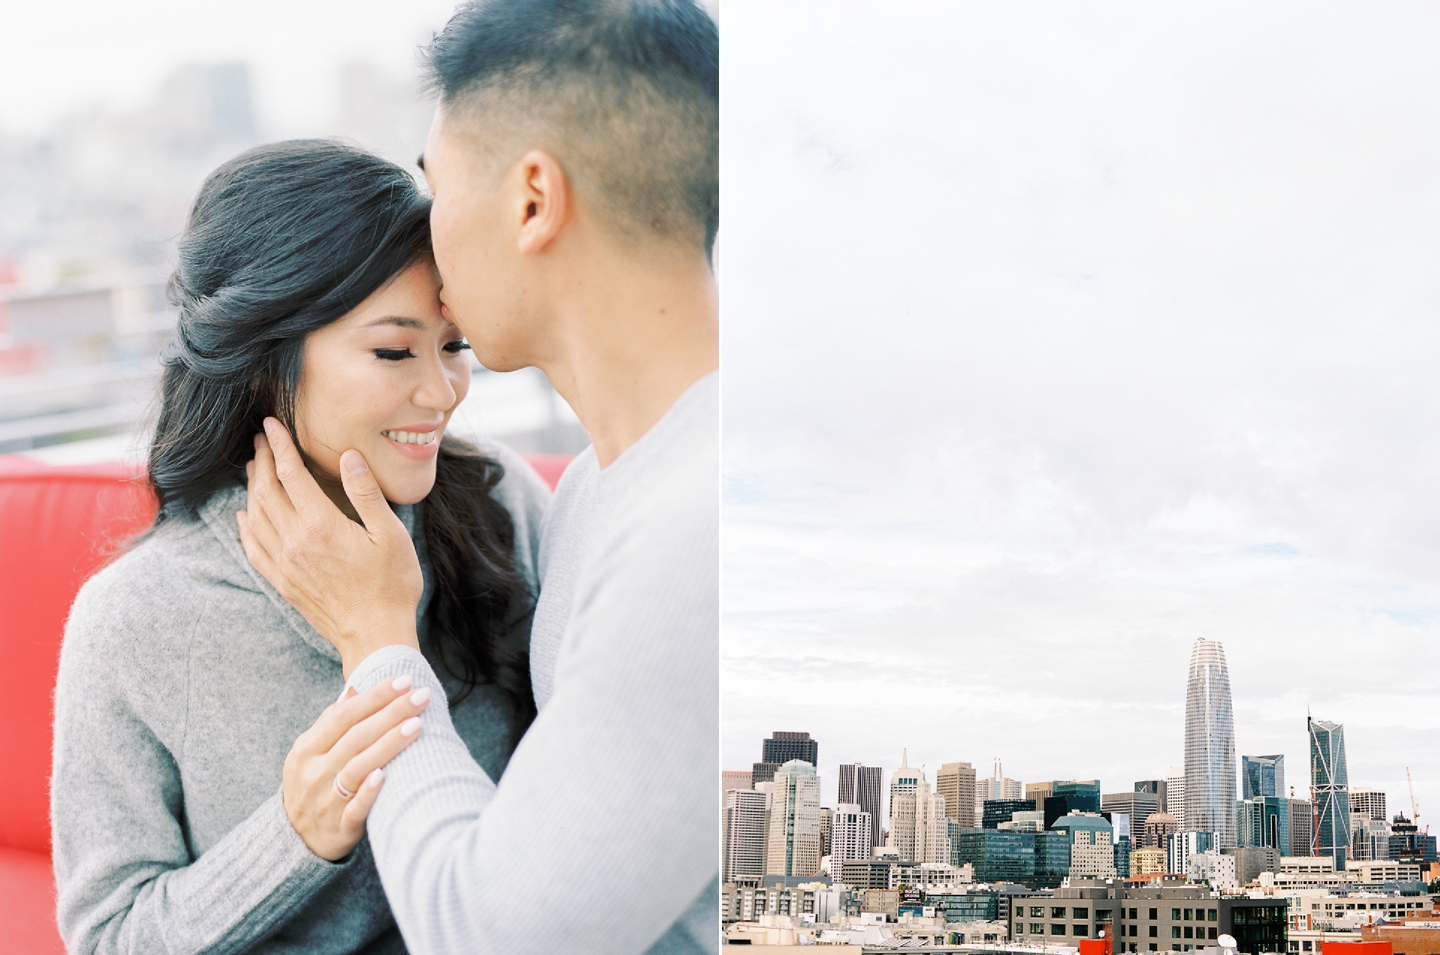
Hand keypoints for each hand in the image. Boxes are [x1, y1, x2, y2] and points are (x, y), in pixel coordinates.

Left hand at [238, 417, 421, 675]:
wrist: (375, 636)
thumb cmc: (391, 585)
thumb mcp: (390, 534)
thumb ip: (366, 493)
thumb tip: (349, 456)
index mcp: (321, 524)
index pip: (291, 474)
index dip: (280, 446)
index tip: (272, 424)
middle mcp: (295, 541)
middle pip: (267, 490)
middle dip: (262, 459)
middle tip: (261, 439)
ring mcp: (285, 564)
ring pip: (257, 515)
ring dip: (253, 487)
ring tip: (254, 467)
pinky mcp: (283, 582)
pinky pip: (253, 548)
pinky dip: (246, 526)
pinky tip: (246, 516)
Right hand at [283, 673, 431, 860]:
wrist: (294, 841)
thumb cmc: (311, 785)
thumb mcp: (309, 753)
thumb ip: (331, 722)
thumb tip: (354, 689)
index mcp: (306, 749)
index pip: (343, 715)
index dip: (374, 696)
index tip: (404, 680)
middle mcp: (315, 772)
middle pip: (356, 737)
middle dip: (391, 712)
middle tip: (422, 695)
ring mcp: (326, 800)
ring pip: (358, 767)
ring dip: (388, 744)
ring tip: (417, 724)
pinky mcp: (340, 827)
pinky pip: (356, 808)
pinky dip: (370, 791)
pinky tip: (387, 773)